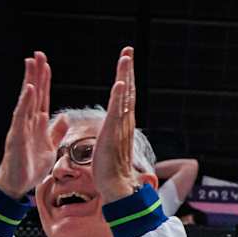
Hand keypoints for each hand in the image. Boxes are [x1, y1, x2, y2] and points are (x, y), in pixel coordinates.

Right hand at [0, 51, 68, 198]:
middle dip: (36, 74)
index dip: (44, 81)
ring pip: (26, 100)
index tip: (46, 64)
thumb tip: (65, 118)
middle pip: (33, 94)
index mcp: (37, 124)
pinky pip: (21, 116)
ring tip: (31, 63)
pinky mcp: (17, 136)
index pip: (41, 98)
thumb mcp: (49, 147)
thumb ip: (55, 132)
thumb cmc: (30, 166)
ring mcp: (21, 127)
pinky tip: (29, 90)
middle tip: (38, 54)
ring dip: (30, 81)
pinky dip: (25, 103)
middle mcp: (27, 122)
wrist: (16, 184)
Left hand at [92, 47, 140, 203]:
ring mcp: (120, 127)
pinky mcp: (113, 133)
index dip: (125, 77)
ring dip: (125, 76)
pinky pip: (117, 111)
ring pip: (124, 96)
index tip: (125, 60)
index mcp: (122, 124)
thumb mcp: (109, 146)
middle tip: (128, 49)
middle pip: (128, 90)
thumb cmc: (110, 171)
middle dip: (127, 69)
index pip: (124, 96)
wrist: (115, 187)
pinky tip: (121, 83)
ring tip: (126, 58)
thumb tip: (113, 133)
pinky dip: (120, 96)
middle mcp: (124, 122)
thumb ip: (113, 136)